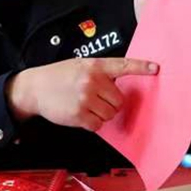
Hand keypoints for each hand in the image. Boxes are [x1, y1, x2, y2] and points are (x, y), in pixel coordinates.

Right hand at [7, 57, 158, 131]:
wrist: (35, 88)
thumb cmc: (59, 76)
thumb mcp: (80, 66)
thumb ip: (99, 73)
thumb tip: (119, 88)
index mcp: (95, 66)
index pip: (122, 65)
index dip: (141, 67)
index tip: (156, 68)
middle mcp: (92, 81)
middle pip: (119, 100)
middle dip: (111, 102)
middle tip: (96, 99)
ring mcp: (86, 98)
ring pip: (110, 114)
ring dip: (102, 114)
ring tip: (85, 105)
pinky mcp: (79, 115)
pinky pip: (98, 125)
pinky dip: (92, 123)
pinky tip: (80, 114)